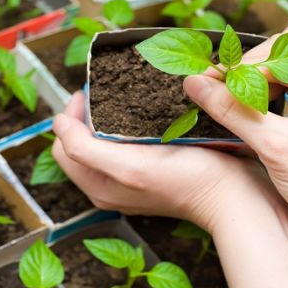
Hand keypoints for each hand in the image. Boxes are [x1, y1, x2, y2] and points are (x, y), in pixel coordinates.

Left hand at [52, 92, 269, 228]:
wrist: (230, 195)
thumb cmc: (186, 180)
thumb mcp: (129, 167)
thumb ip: (84, 149)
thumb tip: (57, 124)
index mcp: (97, 184)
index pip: (63, 144)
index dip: (72, 115)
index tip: (90, 92)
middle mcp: (108, 185)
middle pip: (79, 142)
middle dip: (86, 114)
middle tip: (105, 92)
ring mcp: (128, 179)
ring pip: (100, 142)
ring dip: (104, 118)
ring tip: (120, 100)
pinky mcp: (147, 172)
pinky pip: (121, 145)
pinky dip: (122, 126)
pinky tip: (139, 115)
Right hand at [184, 21, 287, 250]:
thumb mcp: (275, 149)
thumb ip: (233, 112)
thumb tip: (196, 84)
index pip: (283, 53)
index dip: (245, 68)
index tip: (214, 83)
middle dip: (255, 66)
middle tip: (230, 90)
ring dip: (264, 76)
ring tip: (248, 101)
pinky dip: (276, 87)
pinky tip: (264, 107)